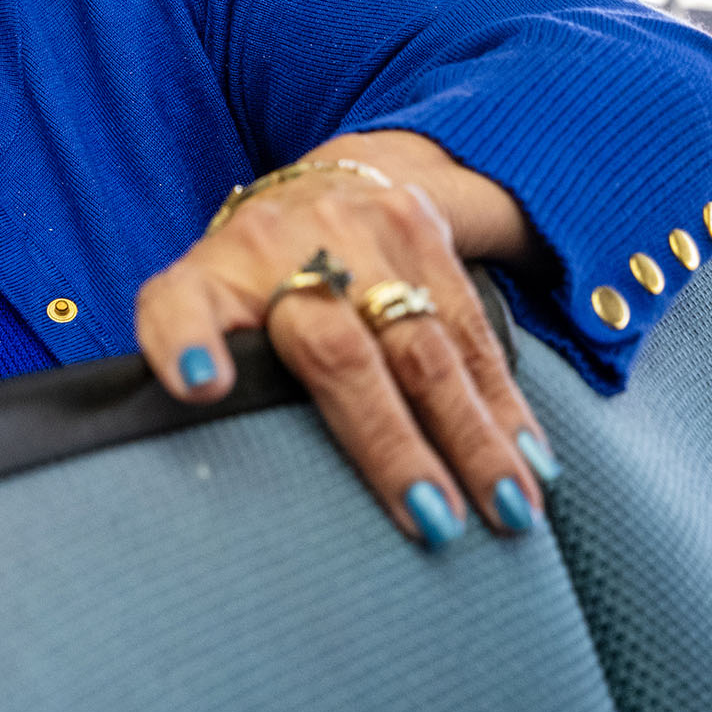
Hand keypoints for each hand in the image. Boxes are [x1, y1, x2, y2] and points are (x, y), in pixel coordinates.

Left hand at [132, 134, 555, 549]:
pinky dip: (505, 404)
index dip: (186, 342)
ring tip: (508, 510)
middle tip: (434, 522)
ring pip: (424, 346)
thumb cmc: (252, 282)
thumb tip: (205, 410)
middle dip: (390, 442)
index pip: (180, 305)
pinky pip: (472, 330)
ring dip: (473, 437)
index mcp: (211, 276)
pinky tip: (532, 461)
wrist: (320, 188)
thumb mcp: (201, 308)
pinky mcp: (421, 228)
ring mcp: (357, 231)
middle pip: (338, 353)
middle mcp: (281, 245)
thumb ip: (194, 356)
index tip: (201, 387)